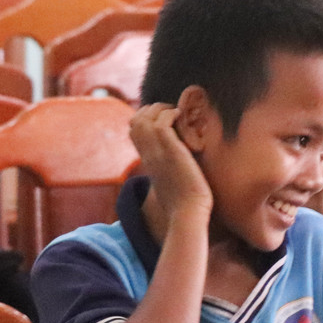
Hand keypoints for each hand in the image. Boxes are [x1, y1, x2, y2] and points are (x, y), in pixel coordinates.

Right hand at [130, 104, 212, 232]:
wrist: (188, 213)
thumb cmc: (185, 203)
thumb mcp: (172, 182)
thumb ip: (170, 170)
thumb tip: (179, 168)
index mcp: (148, 161)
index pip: (134, 131)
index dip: (145, 118)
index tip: (164, 117)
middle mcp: (148, 155)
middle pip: (134, 121)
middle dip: (151, 109)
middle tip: (170, 112)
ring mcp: (157, 153)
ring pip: (143, 118)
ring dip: (160, 109)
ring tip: (176, 112)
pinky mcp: (170, 152)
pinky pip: (161, 123)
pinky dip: (170, 114)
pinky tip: (182, 117)